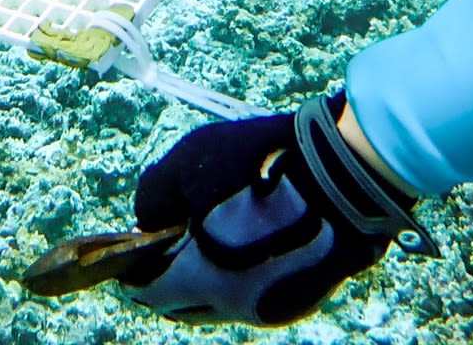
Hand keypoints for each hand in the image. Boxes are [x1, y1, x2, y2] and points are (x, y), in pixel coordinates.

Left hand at [122, 94, 433, 325]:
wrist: (344, 174)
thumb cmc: (259, 166)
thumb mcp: (187, 165)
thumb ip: (154, 196)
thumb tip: (150, 220)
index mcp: (203, 280)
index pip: (150, 293)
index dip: (133, 274)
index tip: (127, 257)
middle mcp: (238, 306)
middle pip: (185, 306)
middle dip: (166, 282)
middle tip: (164, 249)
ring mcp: (273, 306)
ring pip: (223, 303)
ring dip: (205, 281)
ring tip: (206, 241)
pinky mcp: (303, 297)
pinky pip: (256, 295)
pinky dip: (241, 277)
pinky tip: (245, 244)